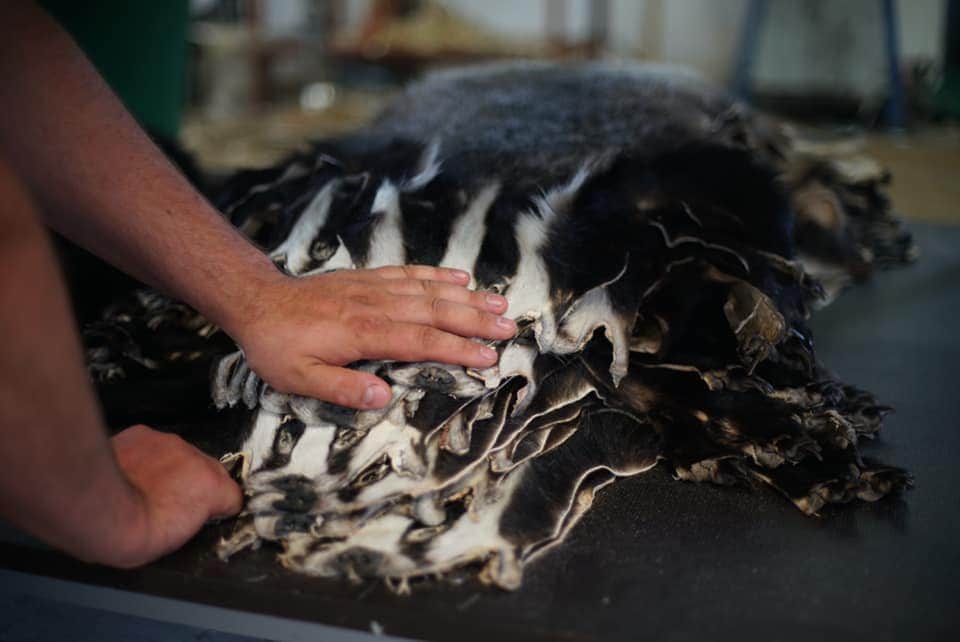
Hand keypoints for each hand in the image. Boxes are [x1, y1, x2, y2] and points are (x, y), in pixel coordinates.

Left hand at [107, 425, 241, 567]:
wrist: (99, 509)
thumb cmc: (133, 532)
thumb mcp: (178, 539)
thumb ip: (196, 517)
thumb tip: (193, 513)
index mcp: (211, 488)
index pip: (231, 492)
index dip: (218, 505)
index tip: (207, 512)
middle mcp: (195, 459)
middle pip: (207, 468)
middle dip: (194, 483)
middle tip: (171, 503)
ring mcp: (169, 443)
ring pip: (179, 454)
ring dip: (169, 468)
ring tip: (146, 488)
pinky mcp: (143, 433)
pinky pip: (151, 443)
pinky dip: (145, 456)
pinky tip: (131, 472)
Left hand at [228, 266, 516, 409]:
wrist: (257, 301)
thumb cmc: (277, 346)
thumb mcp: (298, 378)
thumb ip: (342, 388)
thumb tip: (384, 398)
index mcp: (364, 333)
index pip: (421, 341)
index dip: (457, 349)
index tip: (487, 357)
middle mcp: (376, 306)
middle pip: (435, 311)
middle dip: (474, 320)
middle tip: (509, 328)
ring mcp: (374, 288)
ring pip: (428, 290)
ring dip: (465, 297)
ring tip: (499, 302)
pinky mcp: (368, 279)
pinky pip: (409, 274)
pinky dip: (437, 275)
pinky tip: (460, 278)